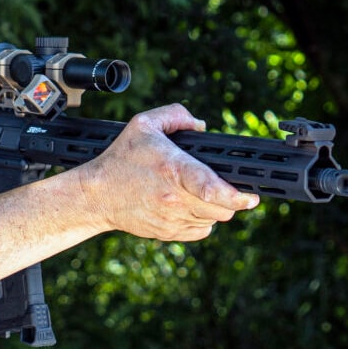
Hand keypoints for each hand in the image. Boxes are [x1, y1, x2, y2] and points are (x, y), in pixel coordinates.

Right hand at [78, 104, 258, 240]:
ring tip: (203, 193)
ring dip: (216, 209)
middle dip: (230, 199)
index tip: (250, 195)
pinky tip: (192, 206)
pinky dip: (203, 221)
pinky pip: (201, 231)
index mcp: (173, 170)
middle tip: (226, 188)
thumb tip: (201, 126)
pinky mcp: (168, 233)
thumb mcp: (143, 124)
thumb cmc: (121, 159)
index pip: (213, 189)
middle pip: (222, 208)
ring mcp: (172, 219)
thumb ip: (176, 115)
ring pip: (213, 220)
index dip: (237, 196)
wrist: (97, 195)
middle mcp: (174, 198)